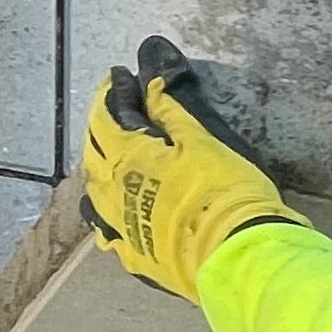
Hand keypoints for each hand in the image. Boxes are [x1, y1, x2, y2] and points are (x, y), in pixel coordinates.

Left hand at [79, 38, 295, 301]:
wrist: (237, 257)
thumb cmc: (223, 191)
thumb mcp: (201, 139)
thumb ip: (169, 107)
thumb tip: (148, 73)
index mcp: (127, 158)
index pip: (109, 114)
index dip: (113, 91)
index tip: (118, 75)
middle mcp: (112, 192)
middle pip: (95, 150)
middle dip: (101, 123)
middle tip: (113, 106)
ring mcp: (120, 227)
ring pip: (94, 191)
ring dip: (99, 166)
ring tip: (112, 154)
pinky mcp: (135, 256)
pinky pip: (108, 231)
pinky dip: (106, 212)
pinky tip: (112, 210)